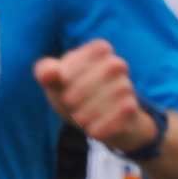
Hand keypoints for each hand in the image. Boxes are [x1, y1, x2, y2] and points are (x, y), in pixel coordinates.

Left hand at [34, 40, 156, 154]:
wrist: (97, 123)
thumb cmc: (71, 94)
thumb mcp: (55, 84)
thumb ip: (46, 73)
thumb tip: (47, 72)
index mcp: (98, 52)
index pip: (98, 48)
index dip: (80, 63)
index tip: (62, 80)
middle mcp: (116, 65)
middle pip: (110, 67)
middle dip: (86, 86)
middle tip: (68, 101)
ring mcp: (127, 86)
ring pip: (119, 90)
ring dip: (95, 107)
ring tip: (78, 118)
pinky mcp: (131, 108)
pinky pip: (125, 111)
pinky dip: (106, 123)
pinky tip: (92, 130)